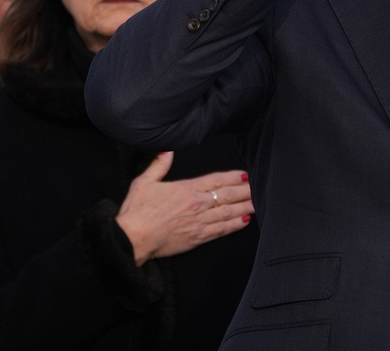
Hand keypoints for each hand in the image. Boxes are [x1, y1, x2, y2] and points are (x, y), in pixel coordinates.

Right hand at [115, 151, 254, 265]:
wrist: (132, 239)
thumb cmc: (136, 212)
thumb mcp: (144, 182)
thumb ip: (158, 165)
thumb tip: (167, 150)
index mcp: (186, 189)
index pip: (215, 180)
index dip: (232, 177)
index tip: (244, 175)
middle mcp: (197, 204)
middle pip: (226, 195)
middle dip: (244, 191)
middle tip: (258, 188)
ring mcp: (199, 222)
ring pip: (228, 212)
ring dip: (244, 207)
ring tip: (257, 203)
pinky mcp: (197, 238)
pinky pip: (221, 230)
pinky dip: (234, 225)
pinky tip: (244, 221)